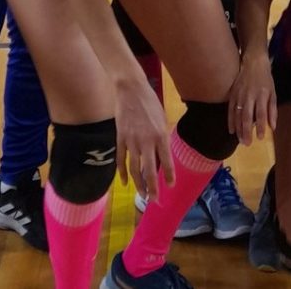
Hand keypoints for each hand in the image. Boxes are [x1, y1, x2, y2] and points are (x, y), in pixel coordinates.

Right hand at [114, 79, 174, 202]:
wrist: (131, 90)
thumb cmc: (150, 103)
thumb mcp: (162, 119)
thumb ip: (161, 138)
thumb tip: (161, 157)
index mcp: (161, 135)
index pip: (167, 161)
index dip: (169, 176)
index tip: (170, 186)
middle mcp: (147, 141)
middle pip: (149, 170)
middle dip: (153, 187)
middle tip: (154, 200)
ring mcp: (131, 140)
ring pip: (134, 168)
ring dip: (138, 184)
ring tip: (142, 195)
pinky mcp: (120, 138)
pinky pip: (121, 159)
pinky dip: (122, 173)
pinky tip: (125, 182)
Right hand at [228, 53, 276, 145]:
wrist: (253, 62)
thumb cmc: (266, 79)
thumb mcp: (273, 93)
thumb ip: (272, 110)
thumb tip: (273, 126)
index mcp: (262, 95)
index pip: (261, 113)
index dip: (261, 126)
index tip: (260, 138)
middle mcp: (249, 95)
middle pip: (247, 116)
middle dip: (247, 131)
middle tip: (247, 143)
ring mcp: (239, 95)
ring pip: (237, 114)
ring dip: (238, 129)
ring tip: (240, 140)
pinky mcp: (232, 94)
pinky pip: (230, 110)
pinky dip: (230, 121)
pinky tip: (231, 130)